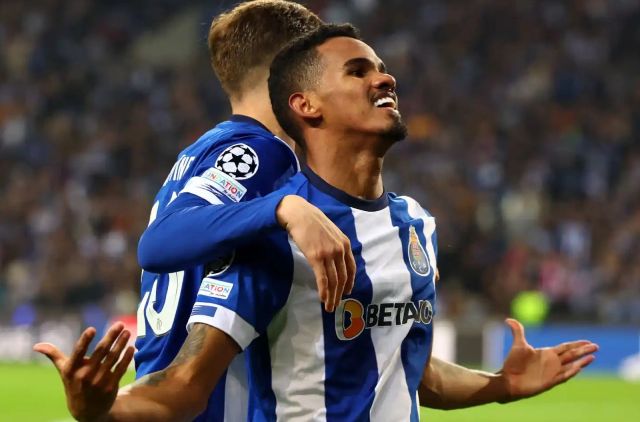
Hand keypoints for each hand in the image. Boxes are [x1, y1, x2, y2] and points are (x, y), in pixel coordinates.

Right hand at [33, 322, 134, 421]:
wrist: (86, 411)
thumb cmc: (74, 385)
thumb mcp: (64, 372)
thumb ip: (54, 356)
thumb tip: (36, 346)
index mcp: (72, 370)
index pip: (78, 353)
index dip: (85, 341)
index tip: (92, 329)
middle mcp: (85, 376)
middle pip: (101, 352)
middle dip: (111, 337)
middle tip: (120, 324)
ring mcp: (99, 381)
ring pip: (112, 358)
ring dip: (121, 344)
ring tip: (127, 332)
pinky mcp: (110, 386)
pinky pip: (120, 369)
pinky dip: (127, 358)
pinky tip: (131, 347)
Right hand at [277, 194, 355, 311]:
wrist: (299, 214)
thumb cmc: (312, 222)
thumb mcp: (331, 232)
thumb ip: (336, 244)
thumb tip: (335, 259)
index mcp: (345, 244)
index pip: (351, 268)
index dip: (350, 282)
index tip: (347, 292)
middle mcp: (340, 250)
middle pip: (343, 277)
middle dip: (339, 293)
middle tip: (335, 304)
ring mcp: (329, 254)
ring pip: (333, 281)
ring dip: (331, 296)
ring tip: (329, 306)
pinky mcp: (316, 257)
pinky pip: (322, 278)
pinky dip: (323, 290)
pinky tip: (322, 298)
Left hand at [499, 318, 597, 401]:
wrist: (508, 379)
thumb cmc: (513, 364)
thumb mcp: (518, 344)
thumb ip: (517, 331)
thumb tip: (509, 319)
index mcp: (547, 354)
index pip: (566, 347)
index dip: (577, 344)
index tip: (588, 341)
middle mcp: (552, 363)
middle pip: (571, 355)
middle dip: (584, 351)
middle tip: (596, 346)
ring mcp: (552, 372)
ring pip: (571, 366)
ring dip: (581, 362)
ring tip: (592, 357)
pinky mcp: (549, 382)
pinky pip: (563, 376)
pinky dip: (571, 372)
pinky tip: (578, 367)